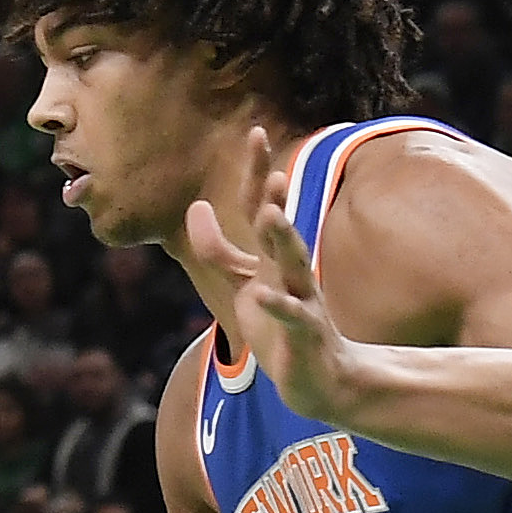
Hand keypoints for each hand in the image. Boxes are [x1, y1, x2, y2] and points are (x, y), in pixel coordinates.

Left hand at [178, 125, 369, 426]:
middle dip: (276, 201)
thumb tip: (196, 206)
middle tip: (272, 171)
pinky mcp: (304, 332)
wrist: (316, 380)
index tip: (255, 133)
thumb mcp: (242, 284)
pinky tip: (264, 294)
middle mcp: (289, 270)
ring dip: (283, 238)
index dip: (258, 174)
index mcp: (272, 256)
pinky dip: (279, 305)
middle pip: (281, 230)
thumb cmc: (278, 328)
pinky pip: (292, 315)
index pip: (263, 207)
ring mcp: (301, 299)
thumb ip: (218, 250)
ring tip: (273, 213)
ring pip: (294, 265)